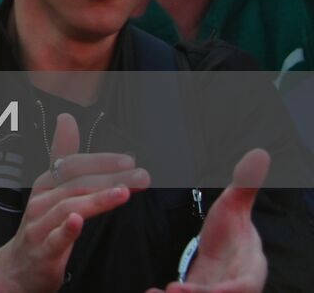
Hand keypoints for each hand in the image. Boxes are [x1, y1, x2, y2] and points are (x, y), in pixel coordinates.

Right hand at [0, 114, 149, 292]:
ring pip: (67, 207)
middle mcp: (40, 201)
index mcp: (45, 185)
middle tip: (140, 176)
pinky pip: (55, 239)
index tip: (128, 160)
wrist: (18, 268)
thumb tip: (67, 118)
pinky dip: (67, 229)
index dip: (100, 161)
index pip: (70, 164)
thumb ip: (62, 155)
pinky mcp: (43, 252)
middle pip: (74, 184)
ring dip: (96, 199)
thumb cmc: (40, 225)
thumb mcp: (51, 189)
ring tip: (122, 194)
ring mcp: (39, 226)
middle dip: (109, 178)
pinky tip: (79, 220)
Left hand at [146, 149, 267, 292]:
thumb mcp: (235, 206)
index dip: (228, 290)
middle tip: (173, 291)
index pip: (245, 285)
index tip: (202, 289)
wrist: (223, 250)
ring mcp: (217, 291)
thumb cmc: (232, 230)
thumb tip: (260, 153)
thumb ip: (245, 185)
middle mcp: (236, 284)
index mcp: (250, 267)